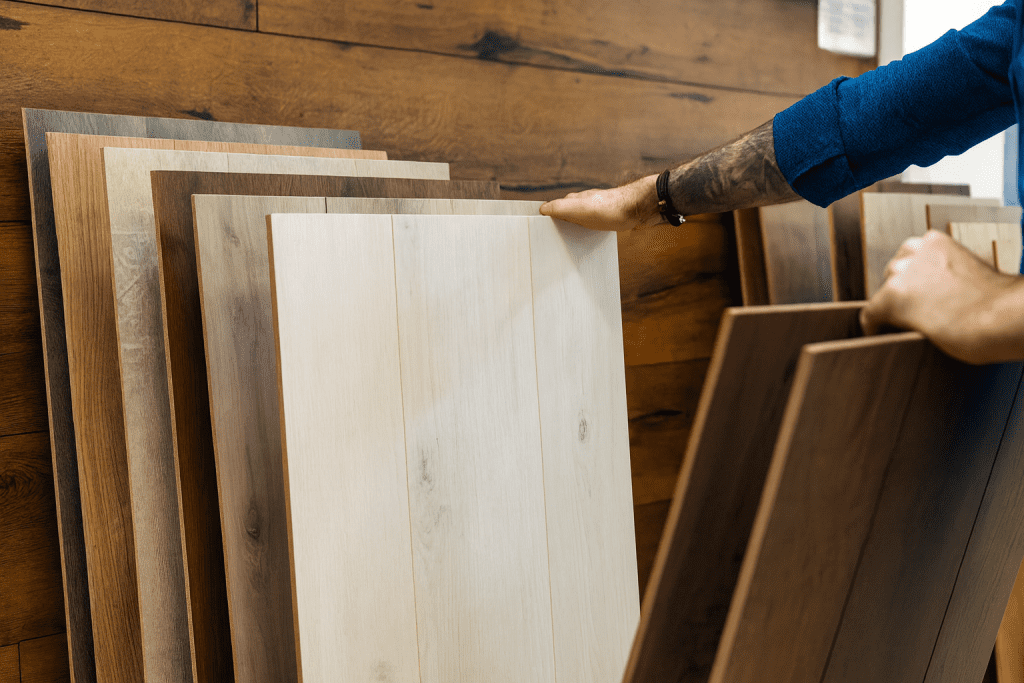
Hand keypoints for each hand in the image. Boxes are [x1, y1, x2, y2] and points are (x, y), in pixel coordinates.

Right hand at [539, 174, 663, 231]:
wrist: (642, 206)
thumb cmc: (613, 208)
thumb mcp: (581, 210)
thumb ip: (561, 209)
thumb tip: (541, 209)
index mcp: (575, 200)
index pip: (553, 207)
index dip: (545, 217)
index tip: (539, 229)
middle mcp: (584, 202)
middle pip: (565, 212)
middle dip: (557, 223)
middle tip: (551, 238)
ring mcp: (597, 208)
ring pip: (579, 218)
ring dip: (572, 228)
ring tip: (568, 241)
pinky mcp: (609, 215)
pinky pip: (593, 223)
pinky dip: (587, 230)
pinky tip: (589, 237)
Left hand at [861, 229, 1019, 363]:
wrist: (1002, 317)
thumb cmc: (997, 303)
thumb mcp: (970, 272)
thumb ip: (946, 274)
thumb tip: (935, 290)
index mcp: (934, 241)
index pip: (909, 259)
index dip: (913, 281)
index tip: (918, 296)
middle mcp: (914, 252)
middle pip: (893, 273)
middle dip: (903, 291)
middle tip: (917, 313)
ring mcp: (902, 274)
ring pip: (883, 293)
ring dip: (892, 309)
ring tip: (908, 327)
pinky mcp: (892, 299)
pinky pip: (870, 316)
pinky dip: (874, 328)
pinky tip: (880, 336)